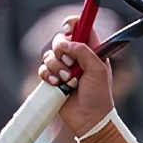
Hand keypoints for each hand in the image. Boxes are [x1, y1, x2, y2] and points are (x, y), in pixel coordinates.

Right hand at [40, 15, 111, 138]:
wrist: (89, 119)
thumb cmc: (99, 96)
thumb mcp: (97, 69)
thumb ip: (83, 51)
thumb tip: (65, 42)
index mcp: (92, 51)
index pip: (82, 29)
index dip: (73, 24)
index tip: (68, 27)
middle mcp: (77, 58)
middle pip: (60, 40)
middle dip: (61, 50)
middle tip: (70, 64)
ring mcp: (64, 69)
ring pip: (49, 55)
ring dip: (56, 67)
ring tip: (68, 80)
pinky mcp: (53, 80)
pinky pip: (42, 69)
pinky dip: (47, 75)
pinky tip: (56, 84)